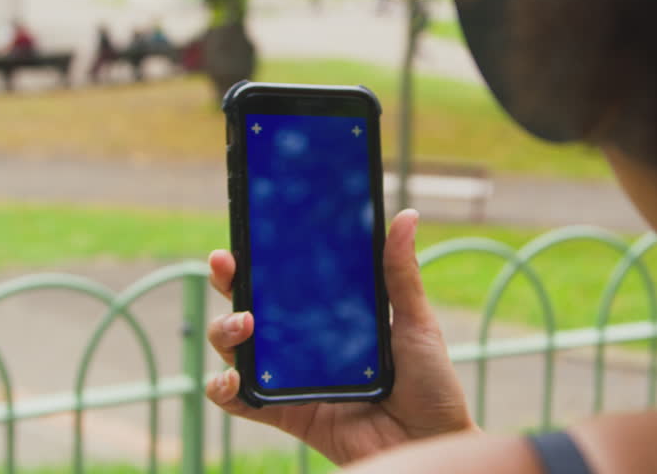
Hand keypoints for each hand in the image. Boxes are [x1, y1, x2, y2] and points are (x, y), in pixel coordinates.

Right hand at [205, 210, 477, 465]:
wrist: (431, 439)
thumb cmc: (430, 382)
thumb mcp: (415, 321)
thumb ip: (401, 274)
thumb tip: (406, 217)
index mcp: (327, 315)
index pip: (283, 281)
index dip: (257, 259)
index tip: (243, 238)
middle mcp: (301, 343)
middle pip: (248, 307)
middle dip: (229, 284)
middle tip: (227, 267)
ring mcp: (290, 378)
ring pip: (236, 350)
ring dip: (225, 332)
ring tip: (244, 324)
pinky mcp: (287, 414)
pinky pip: (241, 402)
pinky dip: (224, 390)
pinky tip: (232, 378)